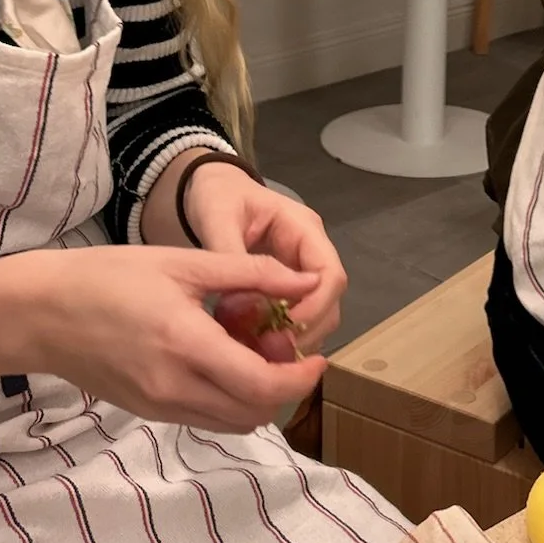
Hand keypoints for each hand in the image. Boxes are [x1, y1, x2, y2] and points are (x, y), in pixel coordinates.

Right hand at [17, 246, 327, 430]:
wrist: (40, 313)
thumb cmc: (109, 276)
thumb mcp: (183, 262)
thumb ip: (249, 273)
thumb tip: (304, 280)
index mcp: (187, 346)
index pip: (263, 386)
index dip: (300, 377)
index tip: (316, 354)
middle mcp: (175, 388)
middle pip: (254, 414)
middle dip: (284, 388)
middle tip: (287, 349)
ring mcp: (159, 406)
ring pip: (231, 422)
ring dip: (257, 397)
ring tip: (256, 353)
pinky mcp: (147, 411)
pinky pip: (204, 417)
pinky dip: (228, 399)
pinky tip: (222, 361)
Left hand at [183, 163, 345, 351]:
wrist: (212, 190)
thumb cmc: (218, 196)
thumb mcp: (218, 218)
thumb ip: (231, 256)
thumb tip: (246, 305)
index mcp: (303, 229)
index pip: (329, 273)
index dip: (315, 307)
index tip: (283, 331)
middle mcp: (311, 251)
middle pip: (331, 299)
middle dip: (307, 329)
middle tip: (270, 351)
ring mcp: (302, 270)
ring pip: (319, 314)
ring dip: (296, 336)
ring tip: (260, 352)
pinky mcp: (289, 287)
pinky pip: (298, 317)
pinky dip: (283, 335)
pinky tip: (255, 345)